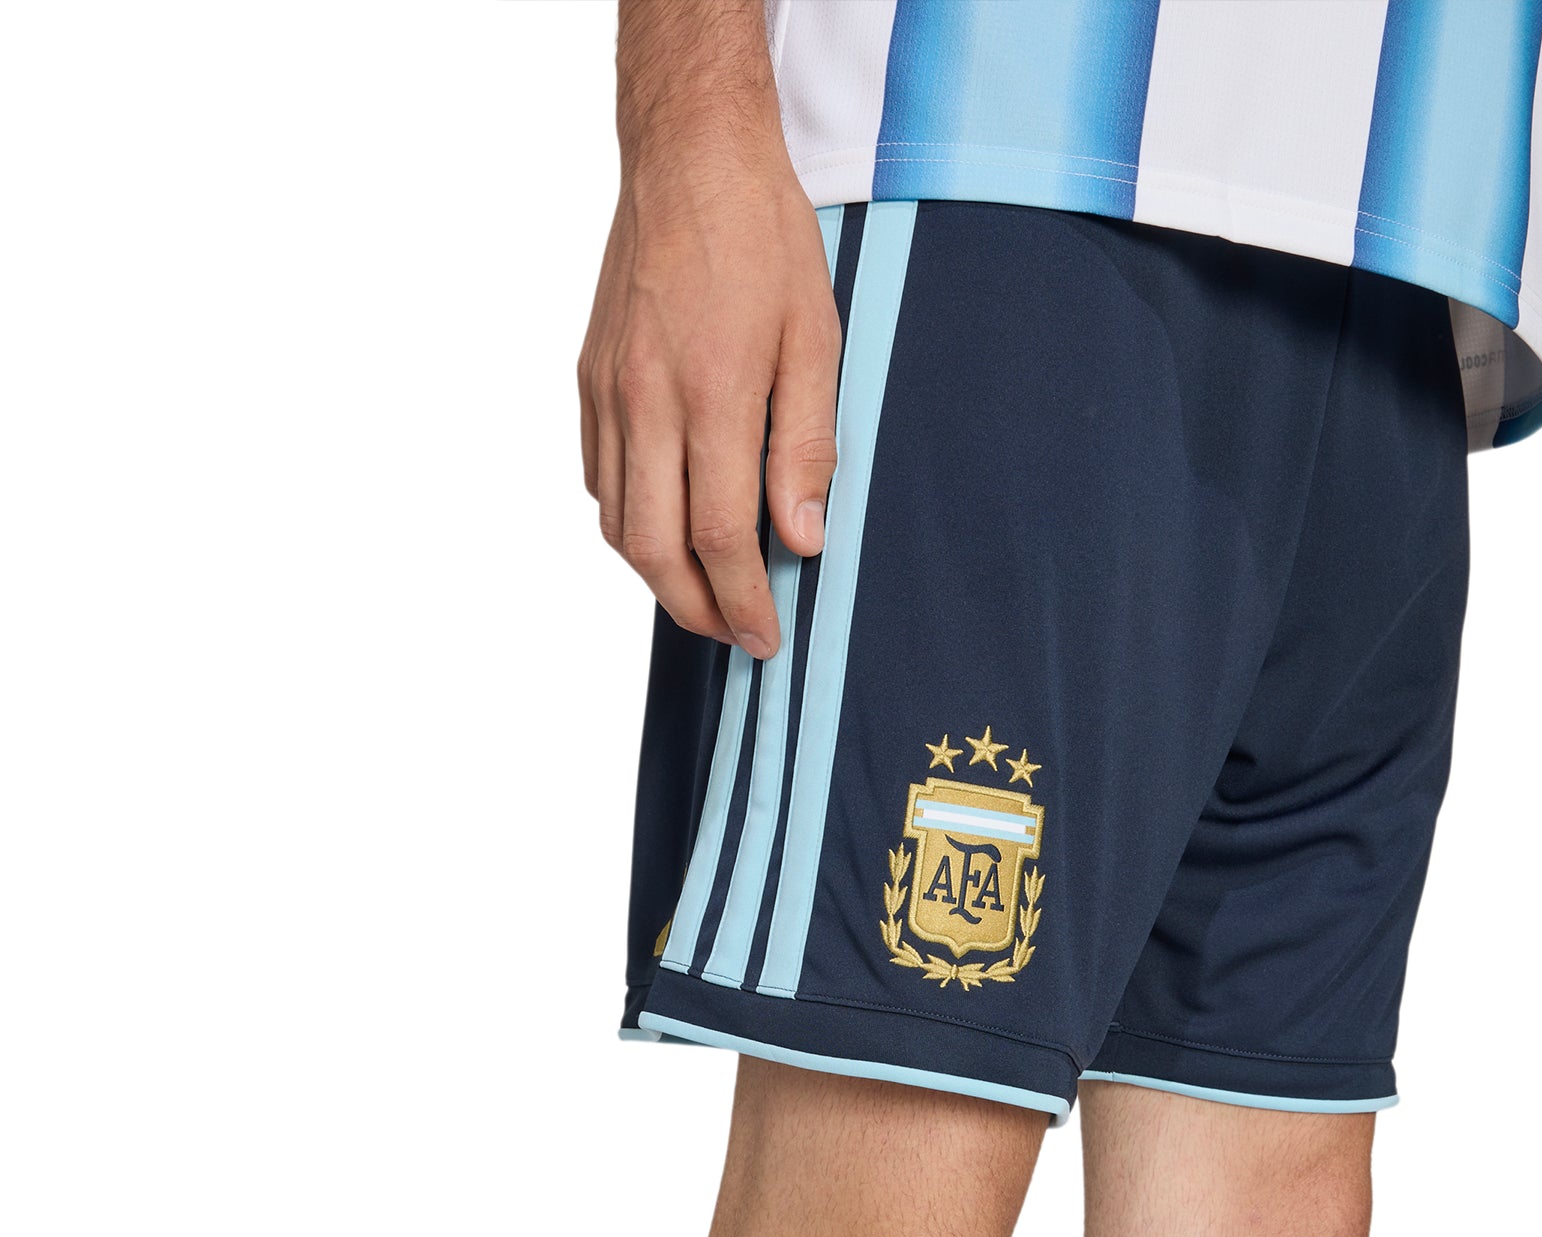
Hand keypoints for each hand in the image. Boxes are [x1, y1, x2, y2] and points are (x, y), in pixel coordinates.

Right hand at [580, 139, 839, 656]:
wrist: (689, 158)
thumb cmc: (763, 241)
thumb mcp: (815, 340)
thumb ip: (807, 446)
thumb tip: (802, 540)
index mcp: (711, 393)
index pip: (720, 535)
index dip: (743, 601)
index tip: (766, 637)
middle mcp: (646, 400)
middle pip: (654, 548)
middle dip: (697, 610)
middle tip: (737, 636)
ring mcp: (608, 391)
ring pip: (616, 523)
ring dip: (659, 576)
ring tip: (707, 596)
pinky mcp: (588, 379)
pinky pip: (599, 478)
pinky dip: (629, 522)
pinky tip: (667, 528)